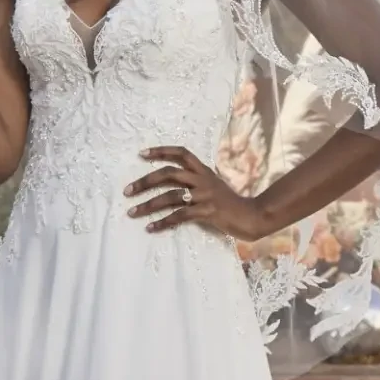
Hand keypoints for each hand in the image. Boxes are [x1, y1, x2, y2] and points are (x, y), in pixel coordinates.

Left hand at [126, 145, 266, 239]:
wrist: (251, 216)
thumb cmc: (230, 203)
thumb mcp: (214, 185)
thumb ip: (196, 181)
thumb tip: (175, 183)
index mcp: (204, 171)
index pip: (181, 153)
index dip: (161, 151)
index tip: (142, 154)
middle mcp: (202, 180)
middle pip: (169, 173)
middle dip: (145, 181)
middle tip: (128, 190)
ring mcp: (204, 196)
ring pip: (171, 196)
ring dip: (148, 205)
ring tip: (132, 212)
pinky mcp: (206, 212)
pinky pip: (179, 216)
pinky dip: (162, 222)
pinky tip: (150, 228)